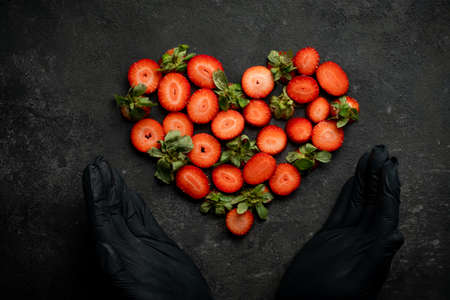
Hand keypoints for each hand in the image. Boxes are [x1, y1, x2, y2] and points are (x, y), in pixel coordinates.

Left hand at [83, 157, 211, 299]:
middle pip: (111, 210)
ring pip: (125, 212)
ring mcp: (141, 244)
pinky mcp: (157, 243)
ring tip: (109, 171)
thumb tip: (104, 248)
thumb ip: (121, 268)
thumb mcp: (141, 288)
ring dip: (116, 190)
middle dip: (104, 186)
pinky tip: (131, 193)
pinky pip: (143, 219)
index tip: (92, 172)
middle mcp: (125, 247)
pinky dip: (136, 204)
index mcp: (118, 258)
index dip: (96, 194)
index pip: (102, 219)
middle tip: (98, 163)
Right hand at [277, 145, 402, 299]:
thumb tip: (396, 235)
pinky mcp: (330, 236)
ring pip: (359, 201)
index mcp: (372, 248)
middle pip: (375, 200)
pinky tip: (351, 182)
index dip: (389, 186)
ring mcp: (346, 235)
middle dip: (380, 175)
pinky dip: (348, 194)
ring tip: (370, 158)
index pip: (385, 210)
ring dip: (366, 180)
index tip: (390, 164)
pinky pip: (342, 209)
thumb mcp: (354, 285)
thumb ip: (376, 260)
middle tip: (382, 150)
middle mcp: (362, 238)